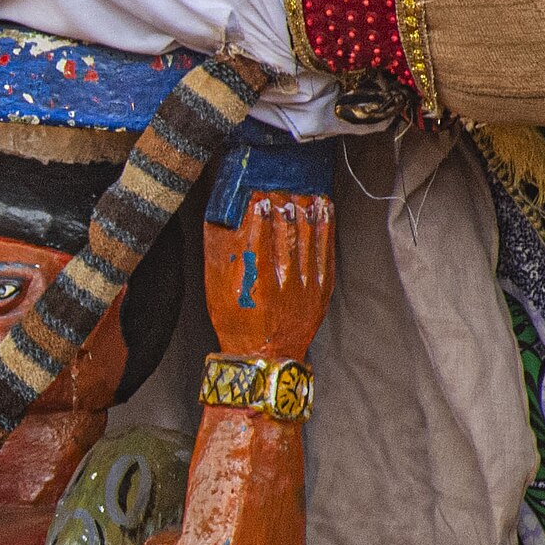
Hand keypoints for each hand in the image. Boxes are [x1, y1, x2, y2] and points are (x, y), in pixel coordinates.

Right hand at [206, 192, 335, 360]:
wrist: (266, 355)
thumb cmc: (236, 321)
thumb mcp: (217, 290)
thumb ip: (220, 254)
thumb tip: (221, 218)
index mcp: (255, 284)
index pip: (260, 238)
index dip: (261, 214)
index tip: (259, 195)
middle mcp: (284, 284)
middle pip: (287, 235)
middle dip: (283, 208)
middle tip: (279, 188)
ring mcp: (307, 286)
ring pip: (309, 239)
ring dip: (305, 212)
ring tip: (300, 192)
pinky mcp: (322, 288)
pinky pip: (326, 251)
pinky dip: (325, 228)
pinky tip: (322, 209)